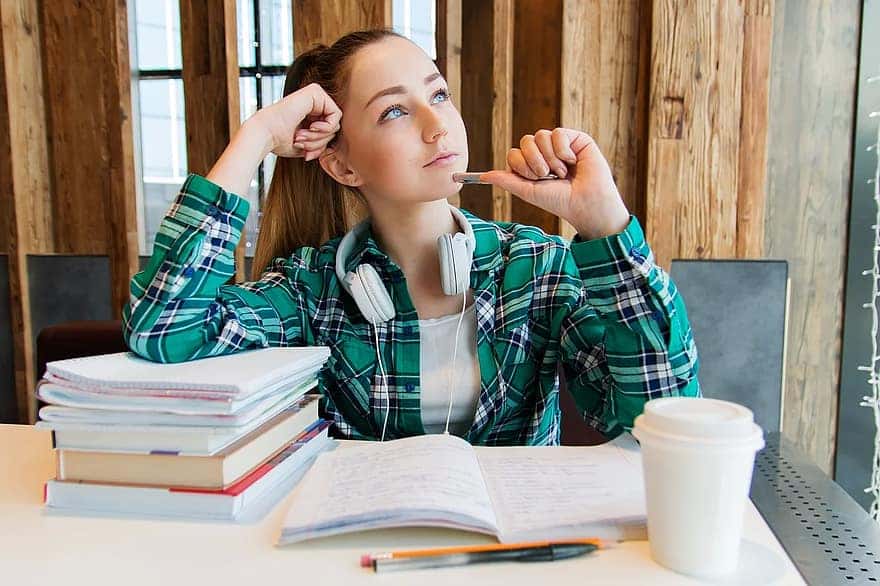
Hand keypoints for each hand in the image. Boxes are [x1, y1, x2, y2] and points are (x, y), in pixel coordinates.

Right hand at [251, 82, 341, 159]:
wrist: (265, 134)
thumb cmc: (279, 141)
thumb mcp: (306, 145)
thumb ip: (321, 143)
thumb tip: (331, 147)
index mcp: (309, 112)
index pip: (328, 133)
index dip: (320, 146)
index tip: (306, 152)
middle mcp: (312, 100)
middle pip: (333, 128)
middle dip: (320, 142)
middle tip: (302, 142)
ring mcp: (314, 94)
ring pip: (335, 123)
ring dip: (320, 137)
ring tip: (302, 136)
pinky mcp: (315, 92)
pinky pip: (336, 115)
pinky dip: (326, 128)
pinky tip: (311, 128)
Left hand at [480, 128, 629, 239]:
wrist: (585, 203)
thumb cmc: (559, 201)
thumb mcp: (528, 191)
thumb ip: (506, 180)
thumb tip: (483, 175)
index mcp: (532, 165)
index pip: (514, 153)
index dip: (521, 166)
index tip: (533, 180)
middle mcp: (544, 153)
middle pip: (525, 141)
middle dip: (534, 163)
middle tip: (548, 176)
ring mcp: (560, 144)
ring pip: (541, 136)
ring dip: (550, 160)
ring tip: (562, 173)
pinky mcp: (576, 138)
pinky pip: (558, 133)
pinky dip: (563, 151)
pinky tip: (573, 162)